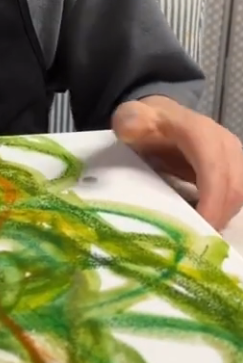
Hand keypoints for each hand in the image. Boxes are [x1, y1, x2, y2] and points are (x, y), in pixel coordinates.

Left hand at [111, 95, 242, 231]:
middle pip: (234, 187)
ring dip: (222, 218)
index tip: (197, 226)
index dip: (211, 200)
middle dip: (218, 217)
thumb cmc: (146, 123)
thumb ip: (130, 121)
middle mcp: (224, 144)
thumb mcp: (131, 118)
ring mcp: (233, 157)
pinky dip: (222, 214)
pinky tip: (201, 227)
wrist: (160, 117)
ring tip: (196, 240)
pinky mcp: (234, 171)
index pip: (214, 168)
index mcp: (200, 131)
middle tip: (193, 245)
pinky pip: (236, 197)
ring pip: (239, 195)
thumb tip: (130, 128)